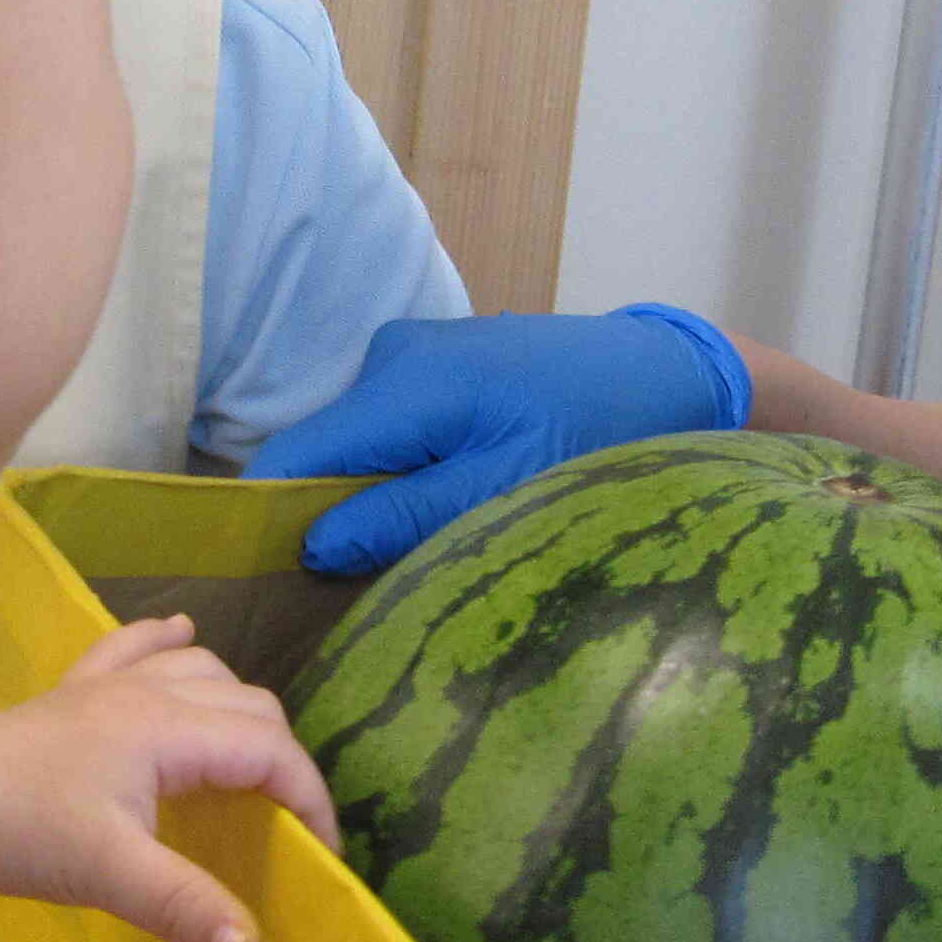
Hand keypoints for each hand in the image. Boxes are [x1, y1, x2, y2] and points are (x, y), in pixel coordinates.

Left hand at [0, 618, 337, 941]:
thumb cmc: (19, 834)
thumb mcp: (109, 874)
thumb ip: (185, 907)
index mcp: (168, 728)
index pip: (270, 750)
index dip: (309, 799)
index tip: (324, 854)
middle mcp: (147, 693)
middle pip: (248, 706)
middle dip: (282, 760)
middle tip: (288, 825)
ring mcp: (105, 687)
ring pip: (199, 671)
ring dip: (236, 706)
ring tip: (249, 758)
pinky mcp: (71, 694)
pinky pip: (132, 647)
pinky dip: (165, 642)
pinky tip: (178, 631)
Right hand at [244, 306, 752, 574]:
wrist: (672, 375)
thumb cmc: (603, 433)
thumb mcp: (509, 489)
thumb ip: (409, 516)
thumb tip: (314, 547)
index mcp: (405, 383)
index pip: (295, 454)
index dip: (270, 518)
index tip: (269, 584)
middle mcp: (393, 357)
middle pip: (323, 453)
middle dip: (333, 517)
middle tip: (363, 585)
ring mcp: (414, 356)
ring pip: (358, 446)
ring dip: (375, 499)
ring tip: (416, 548)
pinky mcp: (438, 366)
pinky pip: (391, 430)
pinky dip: (403, 473)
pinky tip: (444, 506)